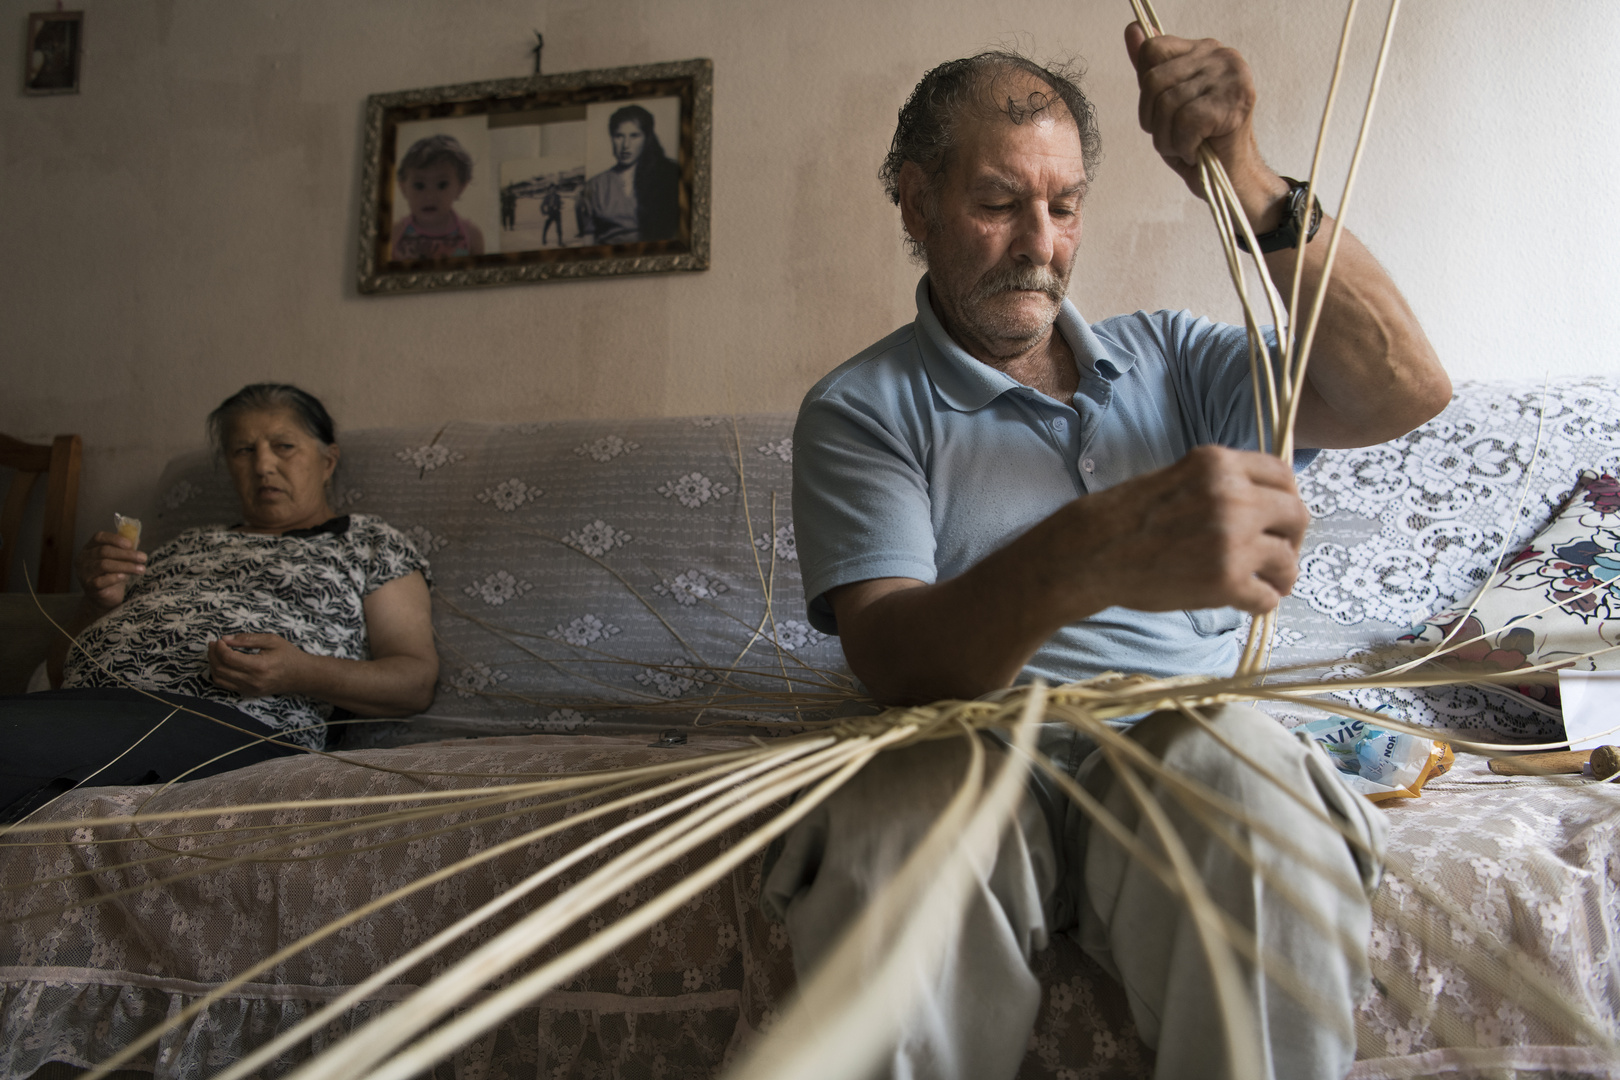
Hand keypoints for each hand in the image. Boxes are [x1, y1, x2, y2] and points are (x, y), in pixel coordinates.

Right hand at [75, 531, 147, 611]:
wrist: (105, 597)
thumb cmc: (112, 574)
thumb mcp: (120, 559)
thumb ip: (126, 548)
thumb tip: (136, 538)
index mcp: (89, 548)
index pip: (99, 537)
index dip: (115, 539)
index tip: (131, 544)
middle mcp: (83, 559)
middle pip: (104, 551)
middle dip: (126, 554)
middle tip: (143, 557)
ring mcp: (84, 573)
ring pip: (104, 565)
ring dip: (125, 566)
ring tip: (141, 569)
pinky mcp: (89, 587)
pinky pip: (101, 581)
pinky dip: (114, 578)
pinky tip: (124, 577)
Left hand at [207, 633, 310, 698]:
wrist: (302, 675)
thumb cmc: (289, 655)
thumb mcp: (271, 640)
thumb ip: (247, 639)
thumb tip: (225, 639)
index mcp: (259, 666)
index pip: (228, 657)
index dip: (219, 647)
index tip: (219, 640)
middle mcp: (252, 680)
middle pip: (220, 668)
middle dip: (212, 654)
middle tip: (214, 644)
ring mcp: (250, 689)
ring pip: (219, 679)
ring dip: (213, 665)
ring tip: (216, 653)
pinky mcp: (249, 693)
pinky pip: (225, 685)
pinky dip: (219, 674)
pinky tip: (222, 664)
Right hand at [1053, 445, 1307, 615]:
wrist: (1090, 553)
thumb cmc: (1127, 517)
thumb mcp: (1180, 477)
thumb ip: (1222, 483)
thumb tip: (1266, 503)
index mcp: (1219, 465)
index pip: (1284, 474)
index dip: (1288, 497)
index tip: (1280, 517)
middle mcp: (1232, 497)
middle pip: (1297, 515)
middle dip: (1293, 537)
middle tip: (1279, 554)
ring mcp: (1231, 541)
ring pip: (1287, 559)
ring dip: (1282, 574)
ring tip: (1267, 583)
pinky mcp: (1225, 581)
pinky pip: (1268, 596)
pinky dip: (1263, 602)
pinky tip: (1247, 601)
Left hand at [1124, 21, 1287, 223]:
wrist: (1232, 180)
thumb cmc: (1199, 143)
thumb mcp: (1166, 104)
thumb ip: (1150, 68)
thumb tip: (1131, 29)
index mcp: (1205, 50)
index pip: (1154, 50)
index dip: (1147, 91)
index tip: (1163, 114)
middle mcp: (1222, 55)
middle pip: (1153, 80)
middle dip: (1154, 121)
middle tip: (1175, 138)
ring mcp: (1231, 76)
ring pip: (1167, 104)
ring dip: (1168, 138)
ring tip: (1185, 147)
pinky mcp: (1234, 102)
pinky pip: (1185, 121)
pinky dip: (1183, 145)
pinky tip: (1195, 151)